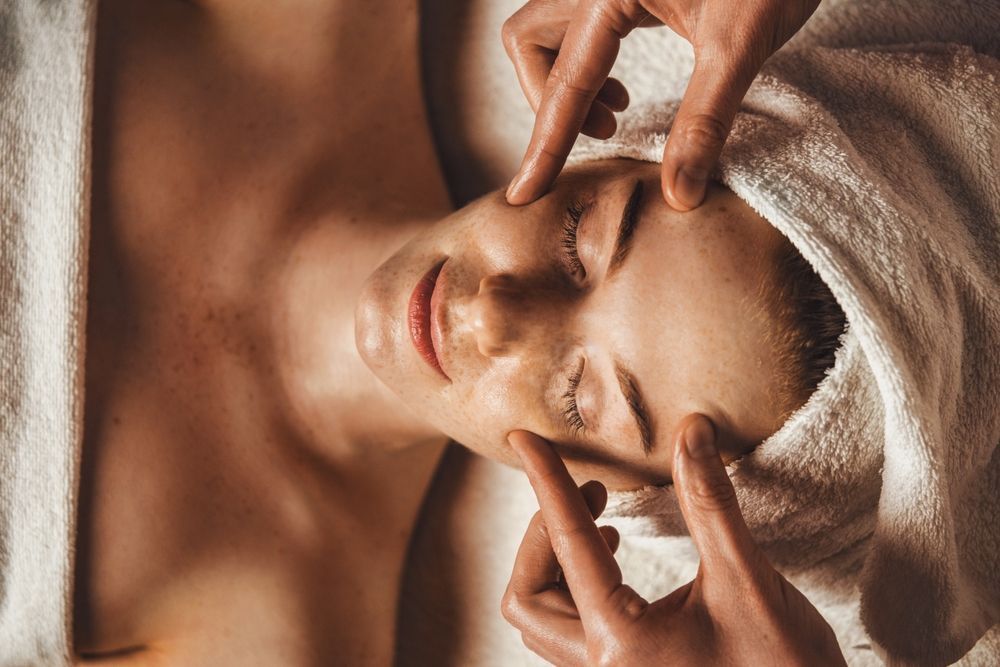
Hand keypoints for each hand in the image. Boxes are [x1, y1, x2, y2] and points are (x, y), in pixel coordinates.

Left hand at [502, 415, 845, 665]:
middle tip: (592, 491)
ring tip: (601, 521)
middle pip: (528, 595)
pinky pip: (568, 632)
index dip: (545, 483)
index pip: (568, 543)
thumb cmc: (783, 666)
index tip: (524, 439)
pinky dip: (573, 586)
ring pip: (542, 619)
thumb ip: (710, 503)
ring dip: (554, 563)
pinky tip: (613, 555)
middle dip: (543, 534)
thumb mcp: (746, 579)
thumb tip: (691, 430)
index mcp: (623, 642)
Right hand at [503, 0, 818, 209]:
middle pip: (531, 40)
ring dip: (565, 81)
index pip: (565, 81)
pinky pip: (579, 28)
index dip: (545, 146)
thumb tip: (678, 194)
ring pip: (549, 31)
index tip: (526, 195)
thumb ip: (705, 119)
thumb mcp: (742, 42)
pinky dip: (587, 66)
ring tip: (613, 115)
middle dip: (549, 98)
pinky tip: (624, 91)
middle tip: (602, 135)